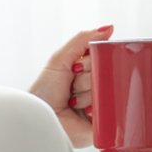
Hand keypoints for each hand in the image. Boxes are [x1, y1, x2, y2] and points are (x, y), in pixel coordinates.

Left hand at [29, 24, 114, 148]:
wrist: (38, 119)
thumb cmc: (43, 92)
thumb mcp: (60, 59)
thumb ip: (82, 40)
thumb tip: (108, 28)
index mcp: (85, 73)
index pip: (102, 59)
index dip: (91, 62)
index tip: (76, 69)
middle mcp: (93, 88)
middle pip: (106, 74)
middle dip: (88, 79)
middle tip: (72, 87)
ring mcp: (99, 105)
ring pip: (109, 91)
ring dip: (89, 95)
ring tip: (74, 103)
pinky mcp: (102, 123)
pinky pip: (113, 110)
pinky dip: (99, 108)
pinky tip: (86, 112)